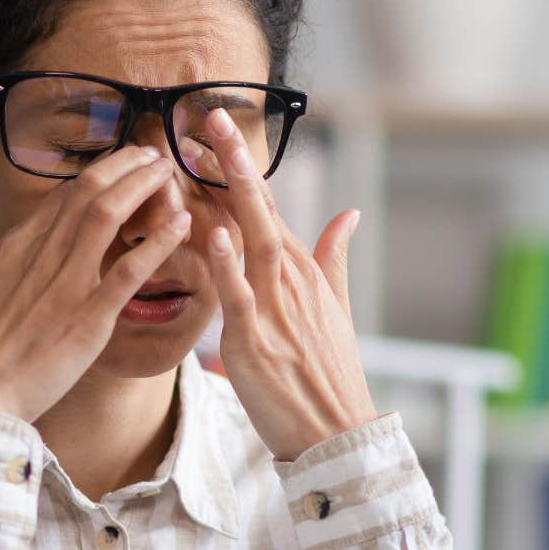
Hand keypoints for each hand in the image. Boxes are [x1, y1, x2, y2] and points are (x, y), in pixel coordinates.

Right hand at [0, 144, 190, 422]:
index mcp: (11, 249)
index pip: (61, 197)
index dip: (96, 175)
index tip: (121, 163)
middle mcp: (39, 256)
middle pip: (89, 192)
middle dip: (126, 165)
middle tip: (154, 152)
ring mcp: (65, 285)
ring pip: (108, 216)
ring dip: (142, 187)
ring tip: (168, 171)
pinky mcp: (87, 319)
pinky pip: (130, 272)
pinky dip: (158, 244)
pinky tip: (183, 225)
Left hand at [185, 109, 377, 461]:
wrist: (336, 432)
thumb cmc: (328, 374)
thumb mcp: (336, 307)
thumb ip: (333, 256)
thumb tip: (347, 213)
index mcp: (302, 270)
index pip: (266, 206)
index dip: (238, 167)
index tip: (212, 130)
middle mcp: (290, 280)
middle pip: (258, 209)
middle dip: (231, 161)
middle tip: (205, 117)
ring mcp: (275, 308)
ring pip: (249, 239)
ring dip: (226, 194)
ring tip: (202, 154)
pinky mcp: (255, 341)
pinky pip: (239, 296)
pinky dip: (227, 264)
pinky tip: (212, 234)